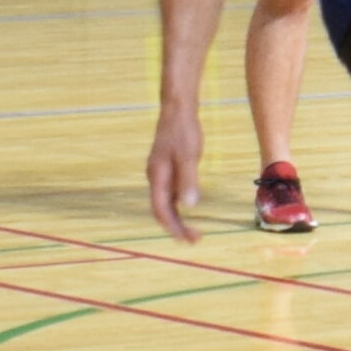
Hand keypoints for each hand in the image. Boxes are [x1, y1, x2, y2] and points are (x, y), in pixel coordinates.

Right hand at [142, 100, 207, 242]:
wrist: (177, 110)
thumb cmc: (183, 131)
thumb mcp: (188, 156)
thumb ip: (188, 180)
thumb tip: (189, 206)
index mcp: (157, 177)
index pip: (161, 211)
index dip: (173, 228)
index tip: (187, 239)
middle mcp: (155, 178)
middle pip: (162, 210)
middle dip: (176, 227)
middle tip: (194, 240)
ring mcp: (160, 173)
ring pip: (165, 203)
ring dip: (178, 218)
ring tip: (193, 231)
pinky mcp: (167, 168)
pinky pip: (170, 193)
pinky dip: (179, 205)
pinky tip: (190, 207)